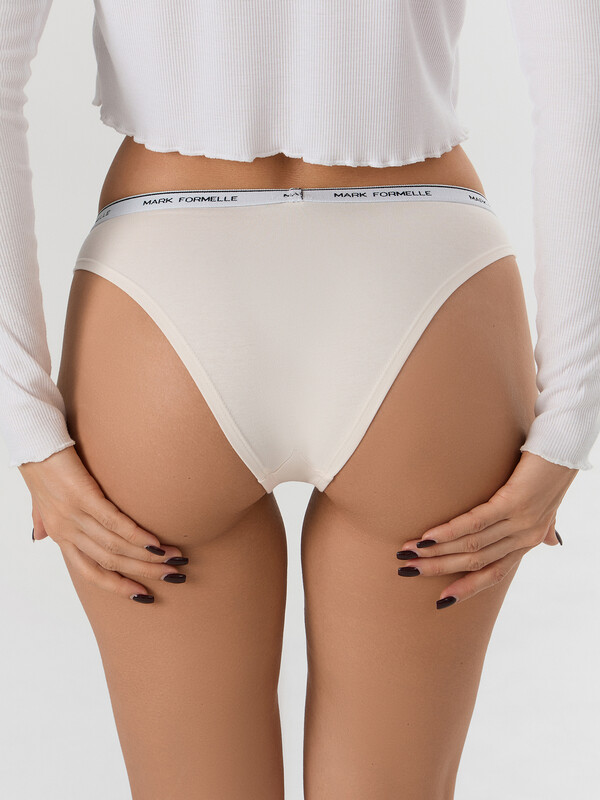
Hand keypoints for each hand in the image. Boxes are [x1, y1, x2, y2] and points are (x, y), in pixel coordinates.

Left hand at [19, 445, 188, 603]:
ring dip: (148, 556)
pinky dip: (136, 535)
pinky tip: (155, 541)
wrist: (32, 442)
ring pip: (115, 546)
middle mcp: (67, 530)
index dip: (118, 586)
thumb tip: (39, 536)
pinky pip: (113, 522)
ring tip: (174, 558)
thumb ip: (42, 520)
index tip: (144, 595)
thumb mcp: (38, 501)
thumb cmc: (39, 468)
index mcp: (60, 536)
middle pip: (110, 562)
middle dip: (145, 572)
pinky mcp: (83, 496)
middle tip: (173, 576)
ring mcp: (74, 515)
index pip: (92, 572)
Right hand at [396, 450, 577, 608]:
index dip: (467, 588)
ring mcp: (520, 521)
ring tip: (408, 553)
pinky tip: (428, 536)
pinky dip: (449, 532)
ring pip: (472, 545)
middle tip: (407, 571)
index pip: (494, 574)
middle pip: (475, 561)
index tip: (441, 601)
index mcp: (528, 541)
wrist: (565, 448)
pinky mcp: (514, 502)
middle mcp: (524, 537)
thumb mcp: (550, 506)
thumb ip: (546, 526)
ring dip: (435, 551)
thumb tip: (552, 541)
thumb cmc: (551, 473)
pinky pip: (476, 522)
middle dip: (438, 569)